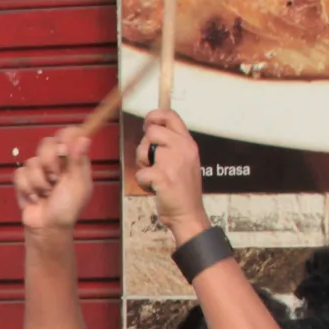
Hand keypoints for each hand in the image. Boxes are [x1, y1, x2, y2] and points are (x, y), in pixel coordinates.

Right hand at [14, 129, 94, 231]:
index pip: (69, 134)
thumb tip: (84, 138)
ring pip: (32, 161)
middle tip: (56, 178)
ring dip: (40, 182)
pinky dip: (27, 189)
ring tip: (46, 194)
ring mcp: (38, 170)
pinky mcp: (24, 180)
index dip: (65, 137)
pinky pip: (20, 174)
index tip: (64, 151)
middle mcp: (56, 161)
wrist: (48, 227)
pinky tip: (34, 198)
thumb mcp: (78, 185)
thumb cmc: (67, 208)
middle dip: (50, 163)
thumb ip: (79, 161)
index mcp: (73, 159)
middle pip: (47, 142)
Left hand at [132, 108, 209, 238]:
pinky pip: (140, 173)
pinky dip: (143, 183)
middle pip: (151, 132)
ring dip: (143, 165)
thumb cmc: (182, 188)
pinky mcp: (163, 177)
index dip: (153, 116)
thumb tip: (151, 128)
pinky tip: (154, 188)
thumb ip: (171, 143)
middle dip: (144, 147)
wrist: (188, 213)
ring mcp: (173, 162)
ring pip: (142, 151)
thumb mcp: (184, 159)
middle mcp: (183, 148)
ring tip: (156, 176)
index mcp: (188, 142)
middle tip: (152, 163)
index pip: (170, 116)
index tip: (147, 124)